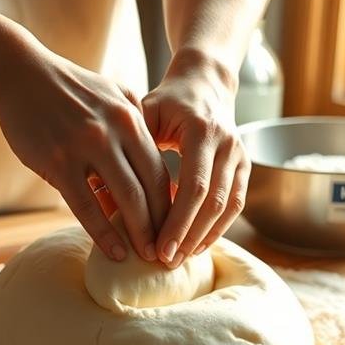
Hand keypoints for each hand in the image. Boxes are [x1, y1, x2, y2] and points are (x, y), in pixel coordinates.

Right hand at [0, 44, 169, 261]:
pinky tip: (115, 251)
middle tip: (167, 253)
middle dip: (162, 226)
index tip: (175, 230)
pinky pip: (86, 206)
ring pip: (124, 199)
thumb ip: (135, 123)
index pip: (160, 171)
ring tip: (145, 257)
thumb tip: (151, 164)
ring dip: (139, 233)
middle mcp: (114, 132)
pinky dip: (104, 233)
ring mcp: (86, 147)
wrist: (18, 74)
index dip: (171, 206)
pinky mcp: (58, 162)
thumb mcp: (111, 94)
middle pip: (150, 188)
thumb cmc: (66, 89)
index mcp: (131, 118)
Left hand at [141, 50, 249, 268]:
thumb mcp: (145, 113)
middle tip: (166, 262)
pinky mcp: (246, 166)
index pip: (193, 186)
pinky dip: (217, 228)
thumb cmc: (167, 101)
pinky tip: (197, 245)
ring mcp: (241, 155)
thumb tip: (99, 190)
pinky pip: (236, 205)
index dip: (177, 221)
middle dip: (189, 236)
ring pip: (228, 207)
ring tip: (180, 259)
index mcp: (202, 130)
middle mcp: (227, 143)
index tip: (157, 247)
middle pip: (212, 202)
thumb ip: (129, 148)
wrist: (205, 83)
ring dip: (204, 237)